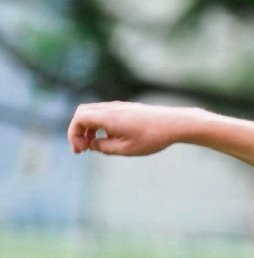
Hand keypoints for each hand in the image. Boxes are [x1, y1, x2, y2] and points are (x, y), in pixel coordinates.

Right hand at [67, 101, 196, 155]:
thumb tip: (92, 144)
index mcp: (106, 116)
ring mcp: (119, 106)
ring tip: (93, 145)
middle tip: (82, 149)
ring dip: (89, 128)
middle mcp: (110, 107)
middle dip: (78, 131)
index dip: (74, 135)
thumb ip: (104, 147)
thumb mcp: (125, 148)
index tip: (80, 150)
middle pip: (83, 114)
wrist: (174, 124)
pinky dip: (100, 125)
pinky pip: (106, 114)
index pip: (78, 120)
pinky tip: (108, 139)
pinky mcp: (127, 108)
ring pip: (94, 113)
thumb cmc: (151, 137)